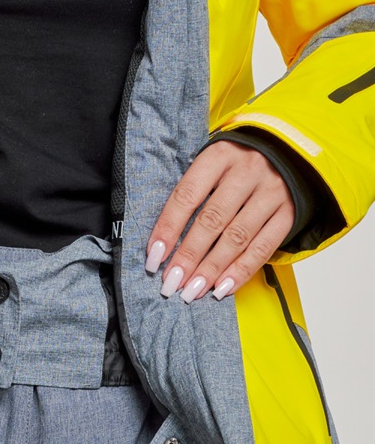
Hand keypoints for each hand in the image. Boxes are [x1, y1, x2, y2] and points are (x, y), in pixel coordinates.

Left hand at [143, 140, 295, 301]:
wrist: (289, 153)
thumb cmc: (239, 163)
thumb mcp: (213, 164)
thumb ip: (192, 192)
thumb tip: (163, 240)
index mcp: (220, 155)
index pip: (187, 196)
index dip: (168, 228)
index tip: (154, 256)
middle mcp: (247, 171)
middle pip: (212, 221)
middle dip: (188, 256)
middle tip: (171, 281)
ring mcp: (271, 192)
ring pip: (236, 238)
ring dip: (211, 269)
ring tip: (192, 290)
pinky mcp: (288, 213)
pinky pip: (264, 247)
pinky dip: (241, 271)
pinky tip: (222, 288)